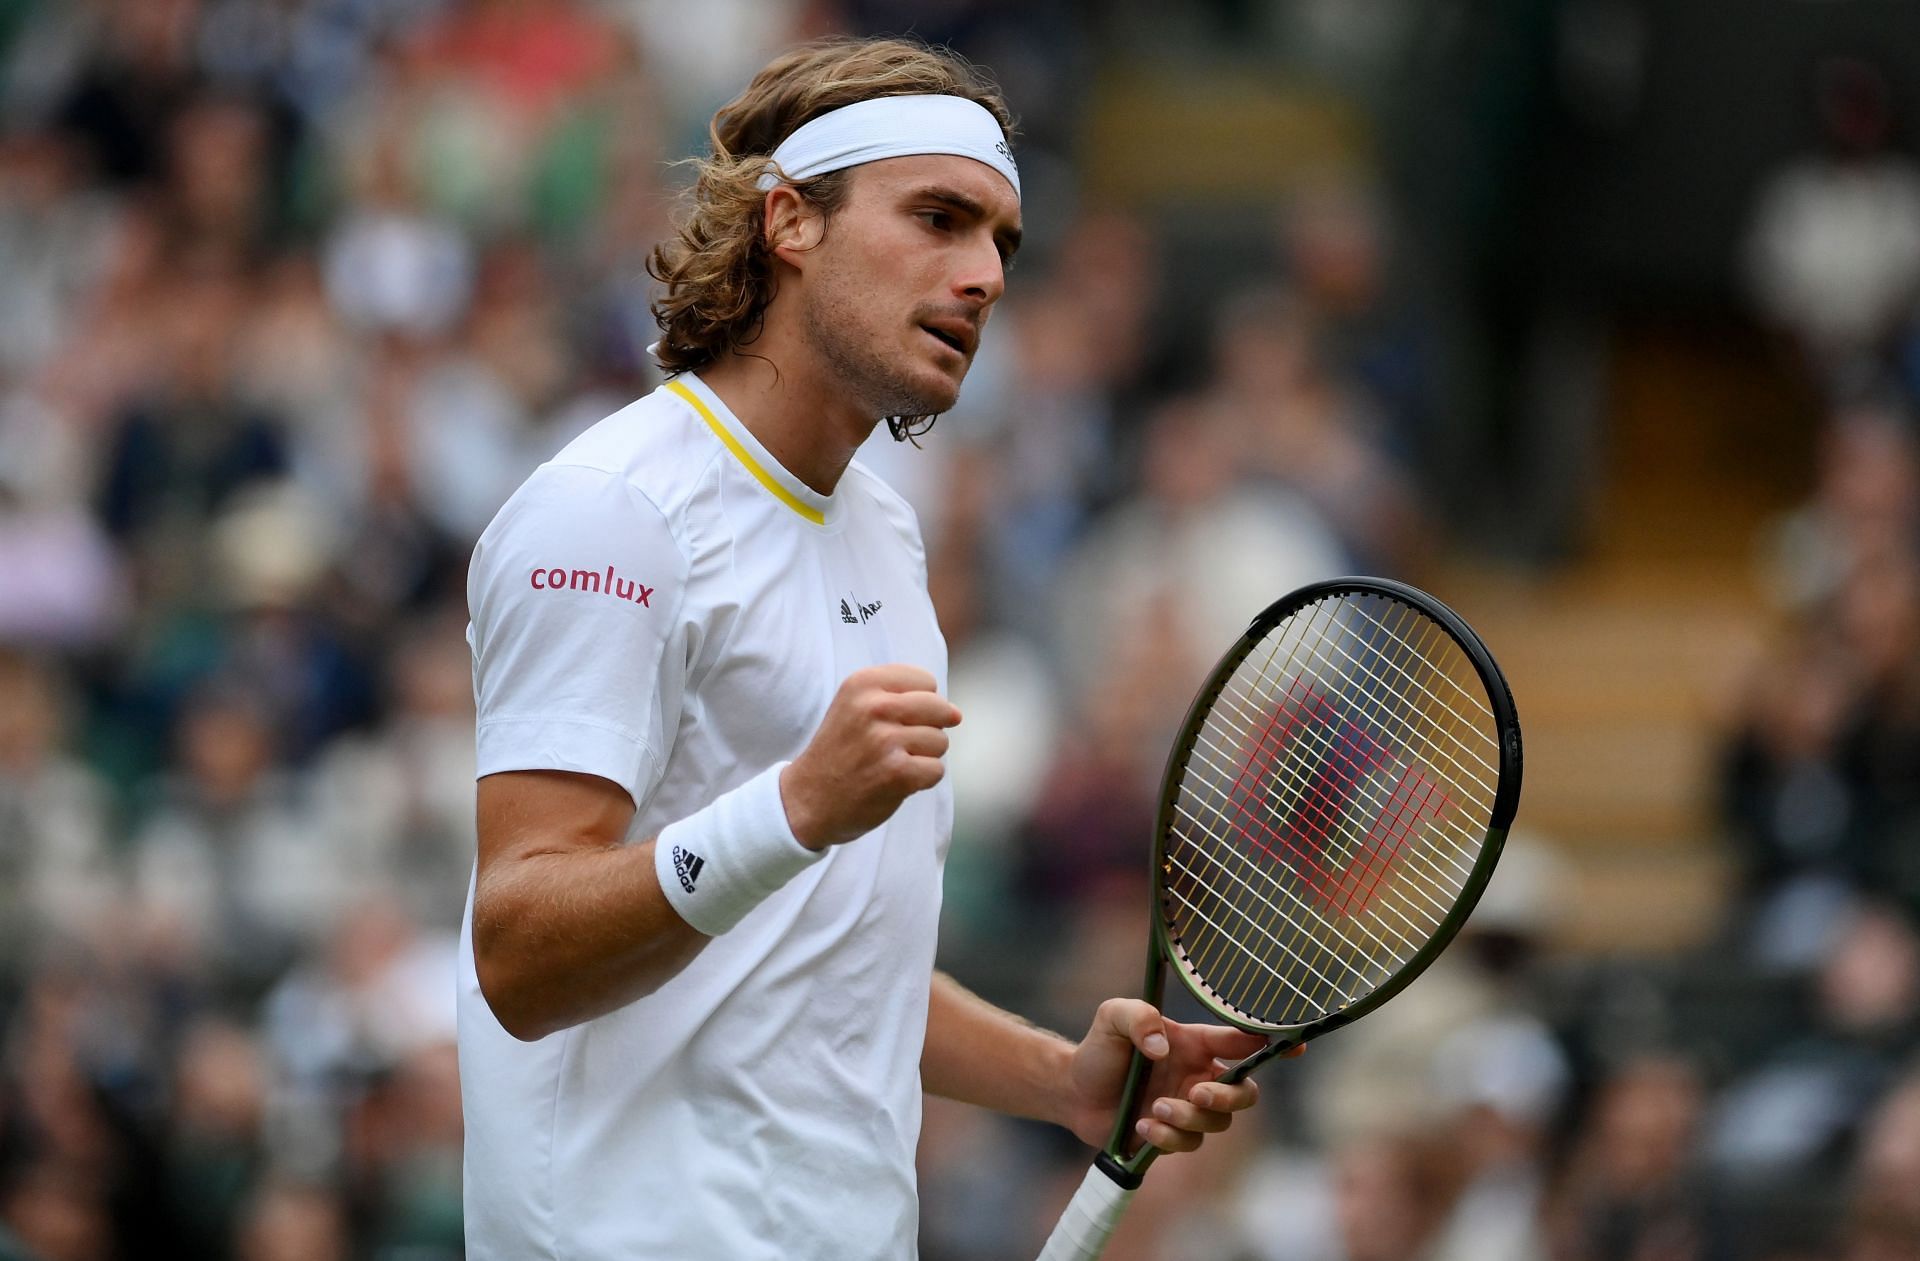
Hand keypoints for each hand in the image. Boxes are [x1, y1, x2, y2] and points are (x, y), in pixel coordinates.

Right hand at [780, 664, 960, 849]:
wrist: (807, 800)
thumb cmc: (840, 752)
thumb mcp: (856, 706)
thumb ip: (902, 698)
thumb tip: (957, 714)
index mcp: (862, 683)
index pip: (925, 681)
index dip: (919, 704)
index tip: (893, 721)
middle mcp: (873, 706)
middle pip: (939, 709)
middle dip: (928, 729)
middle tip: (897, 746)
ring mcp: (885, 740)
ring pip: (941, 742)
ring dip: (923, 757)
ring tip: (891, 764)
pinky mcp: (897, 772)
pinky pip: (936, 770)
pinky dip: (922, 780)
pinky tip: (896, 781)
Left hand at [1061, 998, 1297, 1154]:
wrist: (1073, 1091)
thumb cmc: (1099, 1048)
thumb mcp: (1112, 1018)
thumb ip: (1137, 1017)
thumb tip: (1163, 1047)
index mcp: (1196, 1045)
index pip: (1244, 1042)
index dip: (1274, 1044)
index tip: (1298, 1046)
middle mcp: (1200, 1076)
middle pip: (1246, 1093)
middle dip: (1228, 1097)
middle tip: (1197, 1093)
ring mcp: (1189, 1109)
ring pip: (1218, 1123)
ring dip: (1189, 1118)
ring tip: (1153, 1107)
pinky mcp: (1174, 1136)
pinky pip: (1189, 1144)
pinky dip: (1168, 1137)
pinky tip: (1142, 1125)